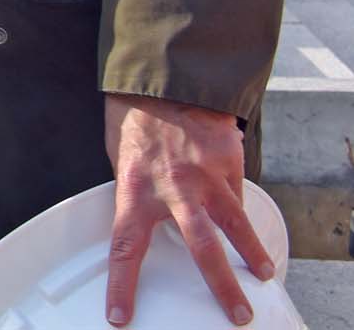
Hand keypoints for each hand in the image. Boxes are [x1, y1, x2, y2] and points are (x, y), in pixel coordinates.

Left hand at [105, 94, 273, 324]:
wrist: (164, 78)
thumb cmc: (134, 119)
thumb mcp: (120, 157)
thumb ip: (137, 191)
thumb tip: (147, 218)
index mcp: (135, 190)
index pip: (125, 248)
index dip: (122, 286)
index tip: (120, 318)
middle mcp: (173, 189)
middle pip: (202, 248)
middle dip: (222, 287)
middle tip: (238, 316)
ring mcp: (206, 176)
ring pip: (235, 225)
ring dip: (252, 253)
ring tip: (264, 273)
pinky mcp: (228, 162)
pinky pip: (235, 191)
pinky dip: (238, 202)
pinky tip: (238, 206)